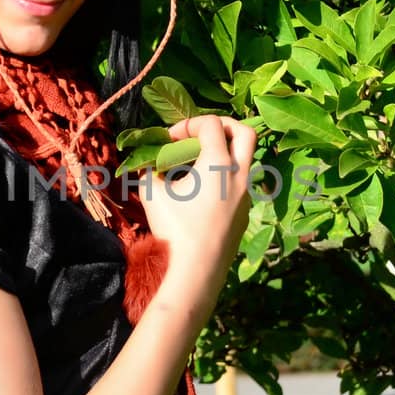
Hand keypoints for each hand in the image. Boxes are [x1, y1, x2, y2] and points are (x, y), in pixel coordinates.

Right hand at [140, 114, 256, 294]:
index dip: (189, 124)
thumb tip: (148, 165)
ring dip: (223, 155)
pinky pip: (239, 185)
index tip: (171, 139)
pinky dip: (223, 178)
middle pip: (244, 132)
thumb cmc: (174, 228)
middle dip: (223, 126)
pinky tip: (201, 195)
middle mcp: (239, 174)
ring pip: (243, 160)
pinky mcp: (245, 213)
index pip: (212, 124)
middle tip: (201, 135)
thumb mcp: (151, 194)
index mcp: (219, 163)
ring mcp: (246, 195)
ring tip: (196, 168)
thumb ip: (148, 171)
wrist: (197, 269)